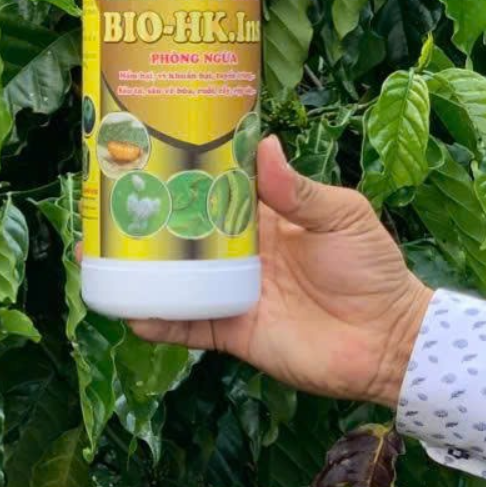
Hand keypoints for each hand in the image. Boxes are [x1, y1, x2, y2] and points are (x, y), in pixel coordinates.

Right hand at [130, 136, 431, 406]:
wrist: (388, 341)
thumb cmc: (372, 269)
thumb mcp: (343, 217)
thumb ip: (301, 190)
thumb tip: (264, 145)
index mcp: (264, 217)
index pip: (215, 189)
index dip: (183, 171)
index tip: (146, 150)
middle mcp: (241, 252)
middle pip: (184, 230)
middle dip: (146, 216)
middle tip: (105, 199)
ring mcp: (233, 292)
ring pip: (175, 276)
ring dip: (138, 267)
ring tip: (96, 252)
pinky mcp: (232, 331)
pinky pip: (187, 325)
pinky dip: (158, 319)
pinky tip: (128, 310)